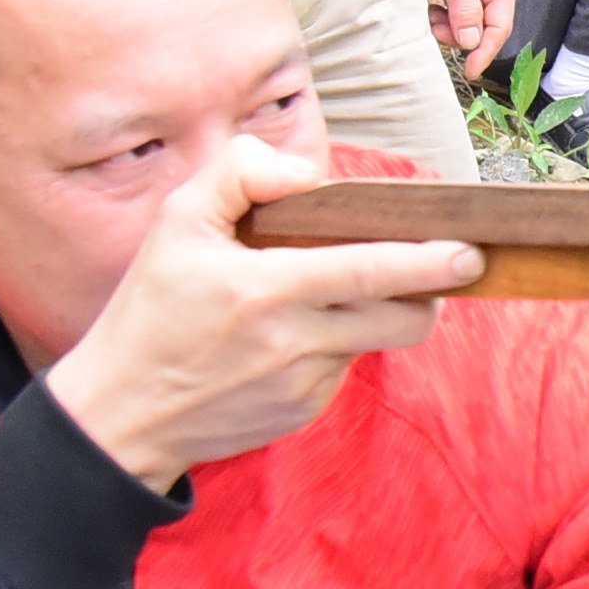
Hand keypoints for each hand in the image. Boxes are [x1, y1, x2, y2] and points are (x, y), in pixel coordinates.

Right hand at [45, 135, 483, 484]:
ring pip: (376, 340)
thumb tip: (310, 175)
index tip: (469, 249)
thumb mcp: (176, 223)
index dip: (429, 261)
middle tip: (443, 265)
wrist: (118, 415)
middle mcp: (293, 342)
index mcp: (266, 290)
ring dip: (378, 313)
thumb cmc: (150, 310)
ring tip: (347, 290)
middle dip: (432, 291)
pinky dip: (340, 344)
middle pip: (403, 317)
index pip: (371, 271)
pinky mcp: (303, 412)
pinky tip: (300, 332)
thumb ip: (241, 173)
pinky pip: (345, 367)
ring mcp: (303, 384)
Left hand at [416, 0, 518, 80]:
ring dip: (451, 25)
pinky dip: (447, 15)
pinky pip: (463, 10)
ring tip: (432, 14)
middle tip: (436, 29)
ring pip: (472, 21)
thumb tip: (471, 42)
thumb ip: (464, 9)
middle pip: (487, 27)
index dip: (484, 52)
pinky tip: (434, 6)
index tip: (468, 70)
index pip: (500, 27)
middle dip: (462, 35)